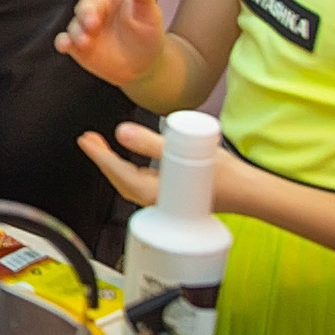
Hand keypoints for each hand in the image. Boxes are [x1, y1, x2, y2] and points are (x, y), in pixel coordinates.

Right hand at [54, 0, 166, 87]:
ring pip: (74, 24)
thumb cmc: (147, 34)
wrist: (143, 66)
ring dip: (78, 32)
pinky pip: (65, 40)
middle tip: (93, 24)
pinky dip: (63, 42)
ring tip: (87, 42)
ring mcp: (85, 26)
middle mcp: (96, 7)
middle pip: (84, 4)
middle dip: (86, 14)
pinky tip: (66, 45)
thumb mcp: (149, 13)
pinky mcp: (78, 45)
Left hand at [76, 121, 255, 213]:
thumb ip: (150, 143)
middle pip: (119, 179)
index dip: (99, 155)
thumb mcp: (184, 152)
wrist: (248, 193)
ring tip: (103, 146)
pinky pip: (141, 184)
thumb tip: (121, 133)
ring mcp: (162, 201)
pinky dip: (129, 172)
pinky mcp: (171, 197)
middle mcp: (154, 200)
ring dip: (114, 165)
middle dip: (103, 160)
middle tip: (89, 140)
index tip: (85, 140)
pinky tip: (128, 161)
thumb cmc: (222, 176)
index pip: (116, 172)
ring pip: (129, 183)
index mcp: (152, 192)